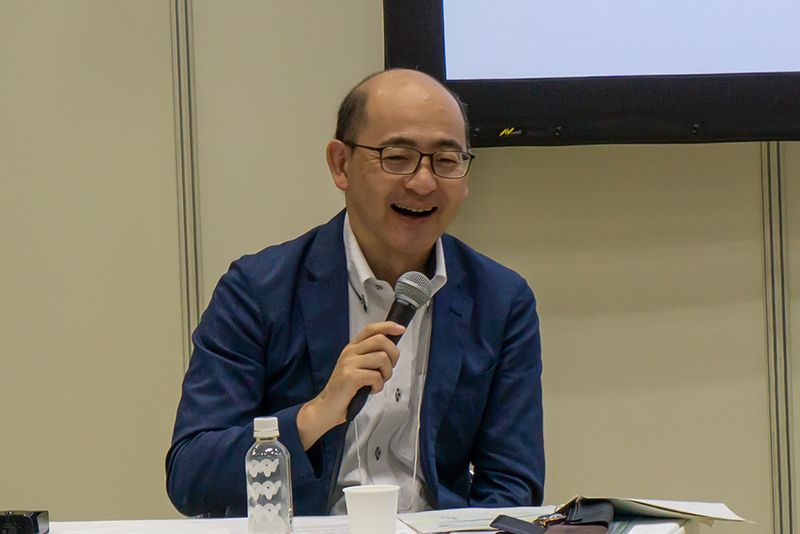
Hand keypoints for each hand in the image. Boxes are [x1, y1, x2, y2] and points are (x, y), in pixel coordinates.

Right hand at [297, 321, 404, 449]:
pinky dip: (379, 385)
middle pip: (380, 340)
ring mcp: (349, 363)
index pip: (371, 329)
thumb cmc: (345, 389)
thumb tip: (391, 350)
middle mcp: (350, 352)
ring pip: (382, 358)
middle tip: (389, 368)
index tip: (401, 329)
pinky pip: (376, 376)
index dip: (388, 326)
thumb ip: (370, 356)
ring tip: (379, 382)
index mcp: (352, 348)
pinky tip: (372, 390)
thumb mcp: (356, 367)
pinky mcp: (350, 376)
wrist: (327, 407)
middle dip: (393, 354)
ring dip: (387, 373)